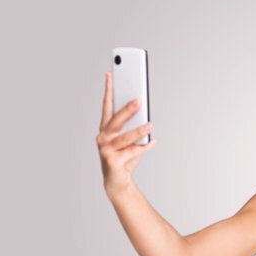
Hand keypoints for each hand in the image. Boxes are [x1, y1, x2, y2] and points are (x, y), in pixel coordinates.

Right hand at [96, 72, 155, 195]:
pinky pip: (131, 151)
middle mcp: (103, 137)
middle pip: (116, 120)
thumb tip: (145, 116)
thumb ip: (133, 127)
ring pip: (125, 137)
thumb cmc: (124, 157)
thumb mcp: (129, 139)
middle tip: (139, 100)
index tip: (111, 74)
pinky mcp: (112, 161)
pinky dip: (144, 147)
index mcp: (106, 128)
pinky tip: (153, 142)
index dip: (108, 89)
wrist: (117, 181)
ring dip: (139, 131)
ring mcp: (105, 149)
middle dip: (128, 109)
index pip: (106, 105)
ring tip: (150, 125)